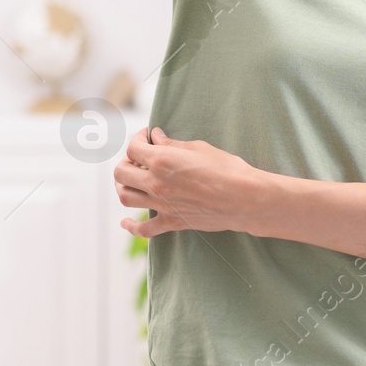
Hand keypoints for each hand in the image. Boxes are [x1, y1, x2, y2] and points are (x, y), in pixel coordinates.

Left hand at [114, 126, 261, 236]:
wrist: (244, 199)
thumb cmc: (226, 168)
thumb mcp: (198, 148)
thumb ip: (172, 144)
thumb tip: (155, 137)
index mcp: (162, 161)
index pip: (133, 148)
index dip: (138, 138)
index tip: (148, 136)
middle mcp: (156, 184)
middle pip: (121, 173)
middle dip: (126, 161)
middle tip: (139, 157)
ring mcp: (161, 205)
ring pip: (126, 197)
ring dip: (124, 186)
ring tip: (132, 180)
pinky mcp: (171, 222)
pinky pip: (143, 229)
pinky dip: (131, 227)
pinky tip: (126, 222)